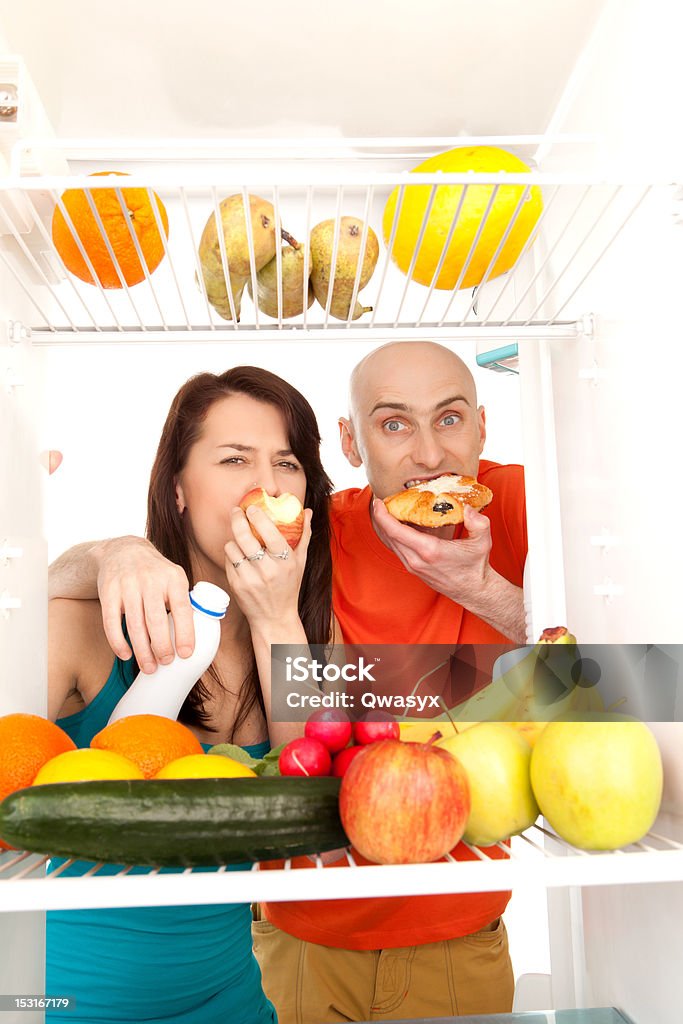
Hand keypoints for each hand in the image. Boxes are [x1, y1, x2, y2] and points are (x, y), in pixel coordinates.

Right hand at [92, 537, 193, 672]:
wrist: (123, 551)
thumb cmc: (155, 573)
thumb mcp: (174, 578)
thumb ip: (184, 602)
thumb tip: (195, 638)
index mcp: (174, 578)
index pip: (182, 609)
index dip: (185, 634)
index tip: (185, 654)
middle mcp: (151, 580)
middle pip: (156, 621)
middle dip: (162, 647)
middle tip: (166, 663)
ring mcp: (128, 585)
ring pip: (135, 625)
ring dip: (142, 651)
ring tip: (149, 667)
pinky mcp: (108, 592)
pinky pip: (111, 623)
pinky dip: (118, 642)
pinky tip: (126, 655)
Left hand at [224, 505, 312, 637]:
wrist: (274, 618)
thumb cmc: (289, 587)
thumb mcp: (301, 562)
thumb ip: (304, 535)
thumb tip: (307, 511)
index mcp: (285, 562)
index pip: (269, 532)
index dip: (257, 516)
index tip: (252, 508)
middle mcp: (267, 570)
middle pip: (244, 537)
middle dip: (237, 519)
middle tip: (237, 512)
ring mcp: (250, 579)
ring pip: (232, 547)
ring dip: (233, 539)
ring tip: (239, 538)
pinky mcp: (236, 585)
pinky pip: (227, 560)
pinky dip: (231, 554)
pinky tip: (238, 555)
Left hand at [371, 498, 492, 603]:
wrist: (473, 591)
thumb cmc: (475, 566)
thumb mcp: (482, 541)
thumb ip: (478, 522)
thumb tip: (467, 508)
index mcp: (429, 550)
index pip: (396, 531)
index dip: (383, 516)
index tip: (379, 502)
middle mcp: (417, 559)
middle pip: (388, 536)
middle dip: (381, 518)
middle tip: (381, 502)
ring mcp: (413, 566)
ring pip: (391, 544)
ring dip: (386, 527)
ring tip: (388, 511)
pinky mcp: (414, 569)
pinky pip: (397, 550)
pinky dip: (393, 537)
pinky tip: (398, 526)